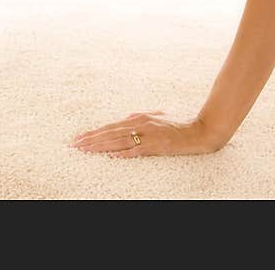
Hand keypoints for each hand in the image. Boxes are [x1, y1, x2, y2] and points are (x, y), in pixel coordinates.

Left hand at [70, 110, 221, 156]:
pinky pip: (137, 150)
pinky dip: (123, 153)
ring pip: (118, 141)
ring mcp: (148, 134)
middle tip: (74, 145)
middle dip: (90, 140)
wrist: (200, 130)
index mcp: (139, 118)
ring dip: (99, 146)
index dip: (93, 133)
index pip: (110, 127)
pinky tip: (110, 157)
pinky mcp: (157, 145)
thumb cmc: (179, 124)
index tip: (79, 138)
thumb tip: (126, 117)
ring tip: (84, 150)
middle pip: (110, 133)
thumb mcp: (157, 116)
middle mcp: (140, 124)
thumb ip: (141, 117)